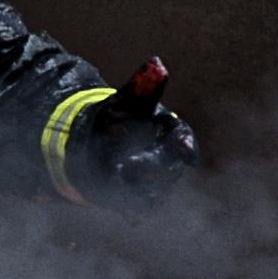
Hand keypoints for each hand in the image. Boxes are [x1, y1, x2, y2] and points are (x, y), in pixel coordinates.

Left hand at [90, 57, 196, 200]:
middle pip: (168, 167)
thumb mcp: (126, 102)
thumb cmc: (115, 118)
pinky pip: (143, 208)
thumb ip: (143, 87)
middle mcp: (168, 158)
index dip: (185, 145)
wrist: (92, 145)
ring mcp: (157, 181)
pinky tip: (129, 215)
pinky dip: (135, 211)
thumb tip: (157, 63)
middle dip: (150, 166)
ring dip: (140, 188)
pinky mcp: (142, 199)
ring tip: (119, 178)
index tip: (185, 151)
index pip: (182, 138)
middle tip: (126, 164)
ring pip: (156, 189)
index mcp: (169, 132)